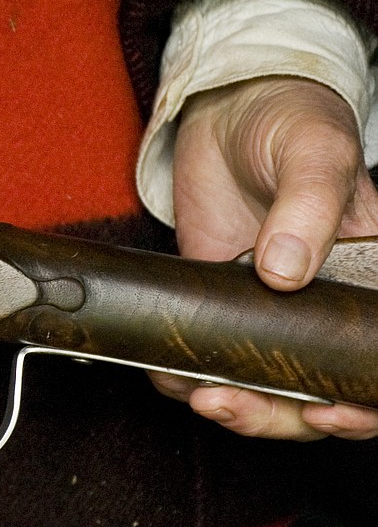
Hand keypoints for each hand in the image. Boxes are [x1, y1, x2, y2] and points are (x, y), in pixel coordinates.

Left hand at [156, 76, 377, 440]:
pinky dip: (188, 379)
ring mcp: (271, 314)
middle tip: (228, 403)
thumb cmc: (290, 122)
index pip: (375, 363)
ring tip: (200, 396)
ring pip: (265, 391)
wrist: (227, 111)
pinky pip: (210, 361)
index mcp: (371, 283)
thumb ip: (308, 205)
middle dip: (278, 416)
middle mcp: (325, 309)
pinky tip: (170, 376)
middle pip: (318, 396)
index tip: (324, 411)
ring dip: (234, 407)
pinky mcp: (220, 308)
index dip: (360, 405)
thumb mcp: (314, 151)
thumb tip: (285, 272)